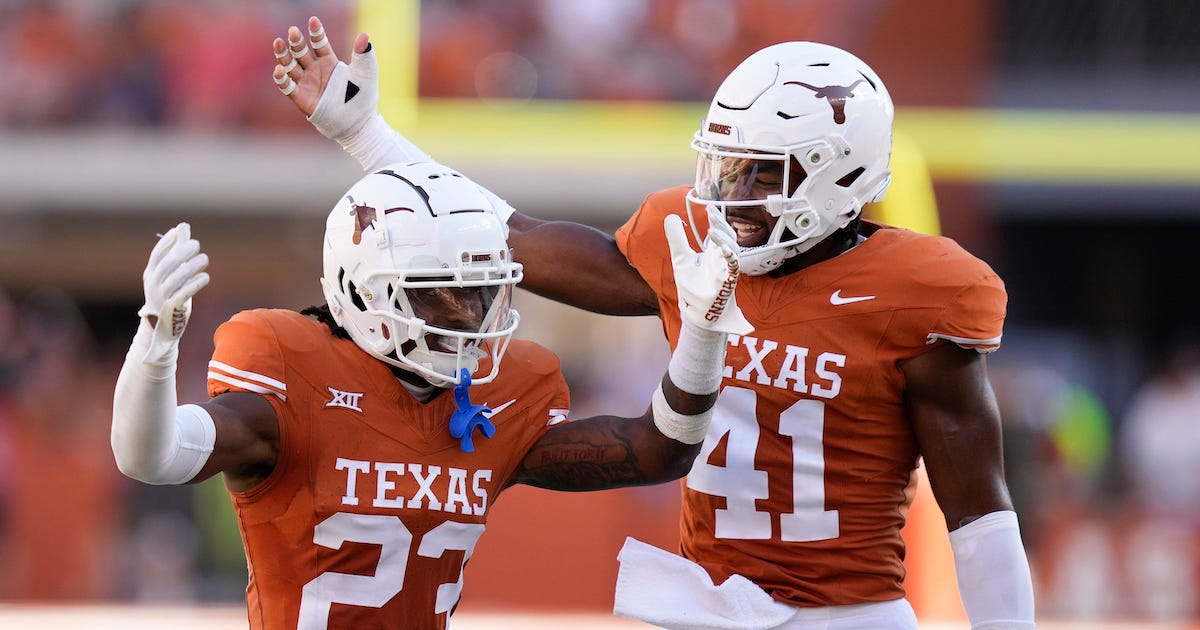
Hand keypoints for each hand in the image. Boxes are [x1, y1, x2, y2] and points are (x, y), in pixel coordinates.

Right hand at [137, 223, 209, 363]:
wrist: (163, 329)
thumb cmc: (170, 296)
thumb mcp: (171, 276)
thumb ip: (177, 253)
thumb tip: (183, 228)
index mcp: (150, 275)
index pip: (156, 256)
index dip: (165, 243)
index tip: (177, 231)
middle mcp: (152, 285)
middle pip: (166, 266)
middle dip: (181, 253)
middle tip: (196, 244)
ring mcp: (161, 298)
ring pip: (175, 280)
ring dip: (190, 268)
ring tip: (204, 259)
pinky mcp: (172, 309)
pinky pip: (183, 294)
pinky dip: (194, 284)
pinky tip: (205, 277)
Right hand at [272, 16, 377, 140]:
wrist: (359, 124)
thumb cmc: (364, 98)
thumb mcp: (366, 74)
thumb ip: (364, 55)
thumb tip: (365, 36)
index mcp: (329, 62)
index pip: (319, 43)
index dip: (316, 32)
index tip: (313, 20)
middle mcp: (315, 70)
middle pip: (301, 52)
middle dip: (296, 41)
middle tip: (293, 30)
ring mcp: (307, 84)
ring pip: (290, 66)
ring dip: (283, 55)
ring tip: (278, 43)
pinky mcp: (302, 98)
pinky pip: (288, 87)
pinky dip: (281, 79)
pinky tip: (278, 70)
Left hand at [664, 211, 752, 335]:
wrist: (697, 314)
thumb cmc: (692, 288)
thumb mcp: (681, 260)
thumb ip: (677, 240)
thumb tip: (671, 217)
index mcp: (713, 254)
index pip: (720, 232)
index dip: (717, 219)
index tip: (710, 206)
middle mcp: (722, 261)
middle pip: (730, 239)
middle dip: (723, 226)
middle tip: (713, 213)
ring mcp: (727, 273)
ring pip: (734, 252)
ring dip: (725, 240)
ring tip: (713, 230)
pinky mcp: (727, 285)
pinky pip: (734, 270)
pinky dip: (731, 259)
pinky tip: (725, 250)